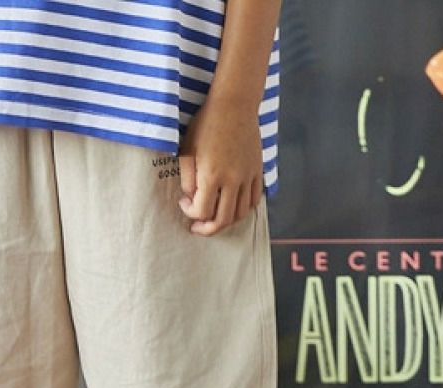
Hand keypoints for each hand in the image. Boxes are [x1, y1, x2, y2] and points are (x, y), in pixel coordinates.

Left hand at [178, 94, 263, 236]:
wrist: (234, 104)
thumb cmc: (206, 124)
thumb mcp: (187, 151)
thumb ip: (188, 180)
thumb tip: (192, 199)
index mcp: (212, 175)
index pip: (202, 211)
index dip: (190, 213)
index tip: (184, 202)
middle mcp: (232, 180)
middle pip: (222, 220)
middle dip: (207, 228)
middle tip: (197, 227)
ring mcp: (248, 177)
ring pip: (240, 214)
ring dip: (225, 221)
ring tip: (214, 217)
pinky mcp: (257, 171)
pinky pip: (254, 200)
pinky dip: (243, 209)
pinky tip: (231, 205)